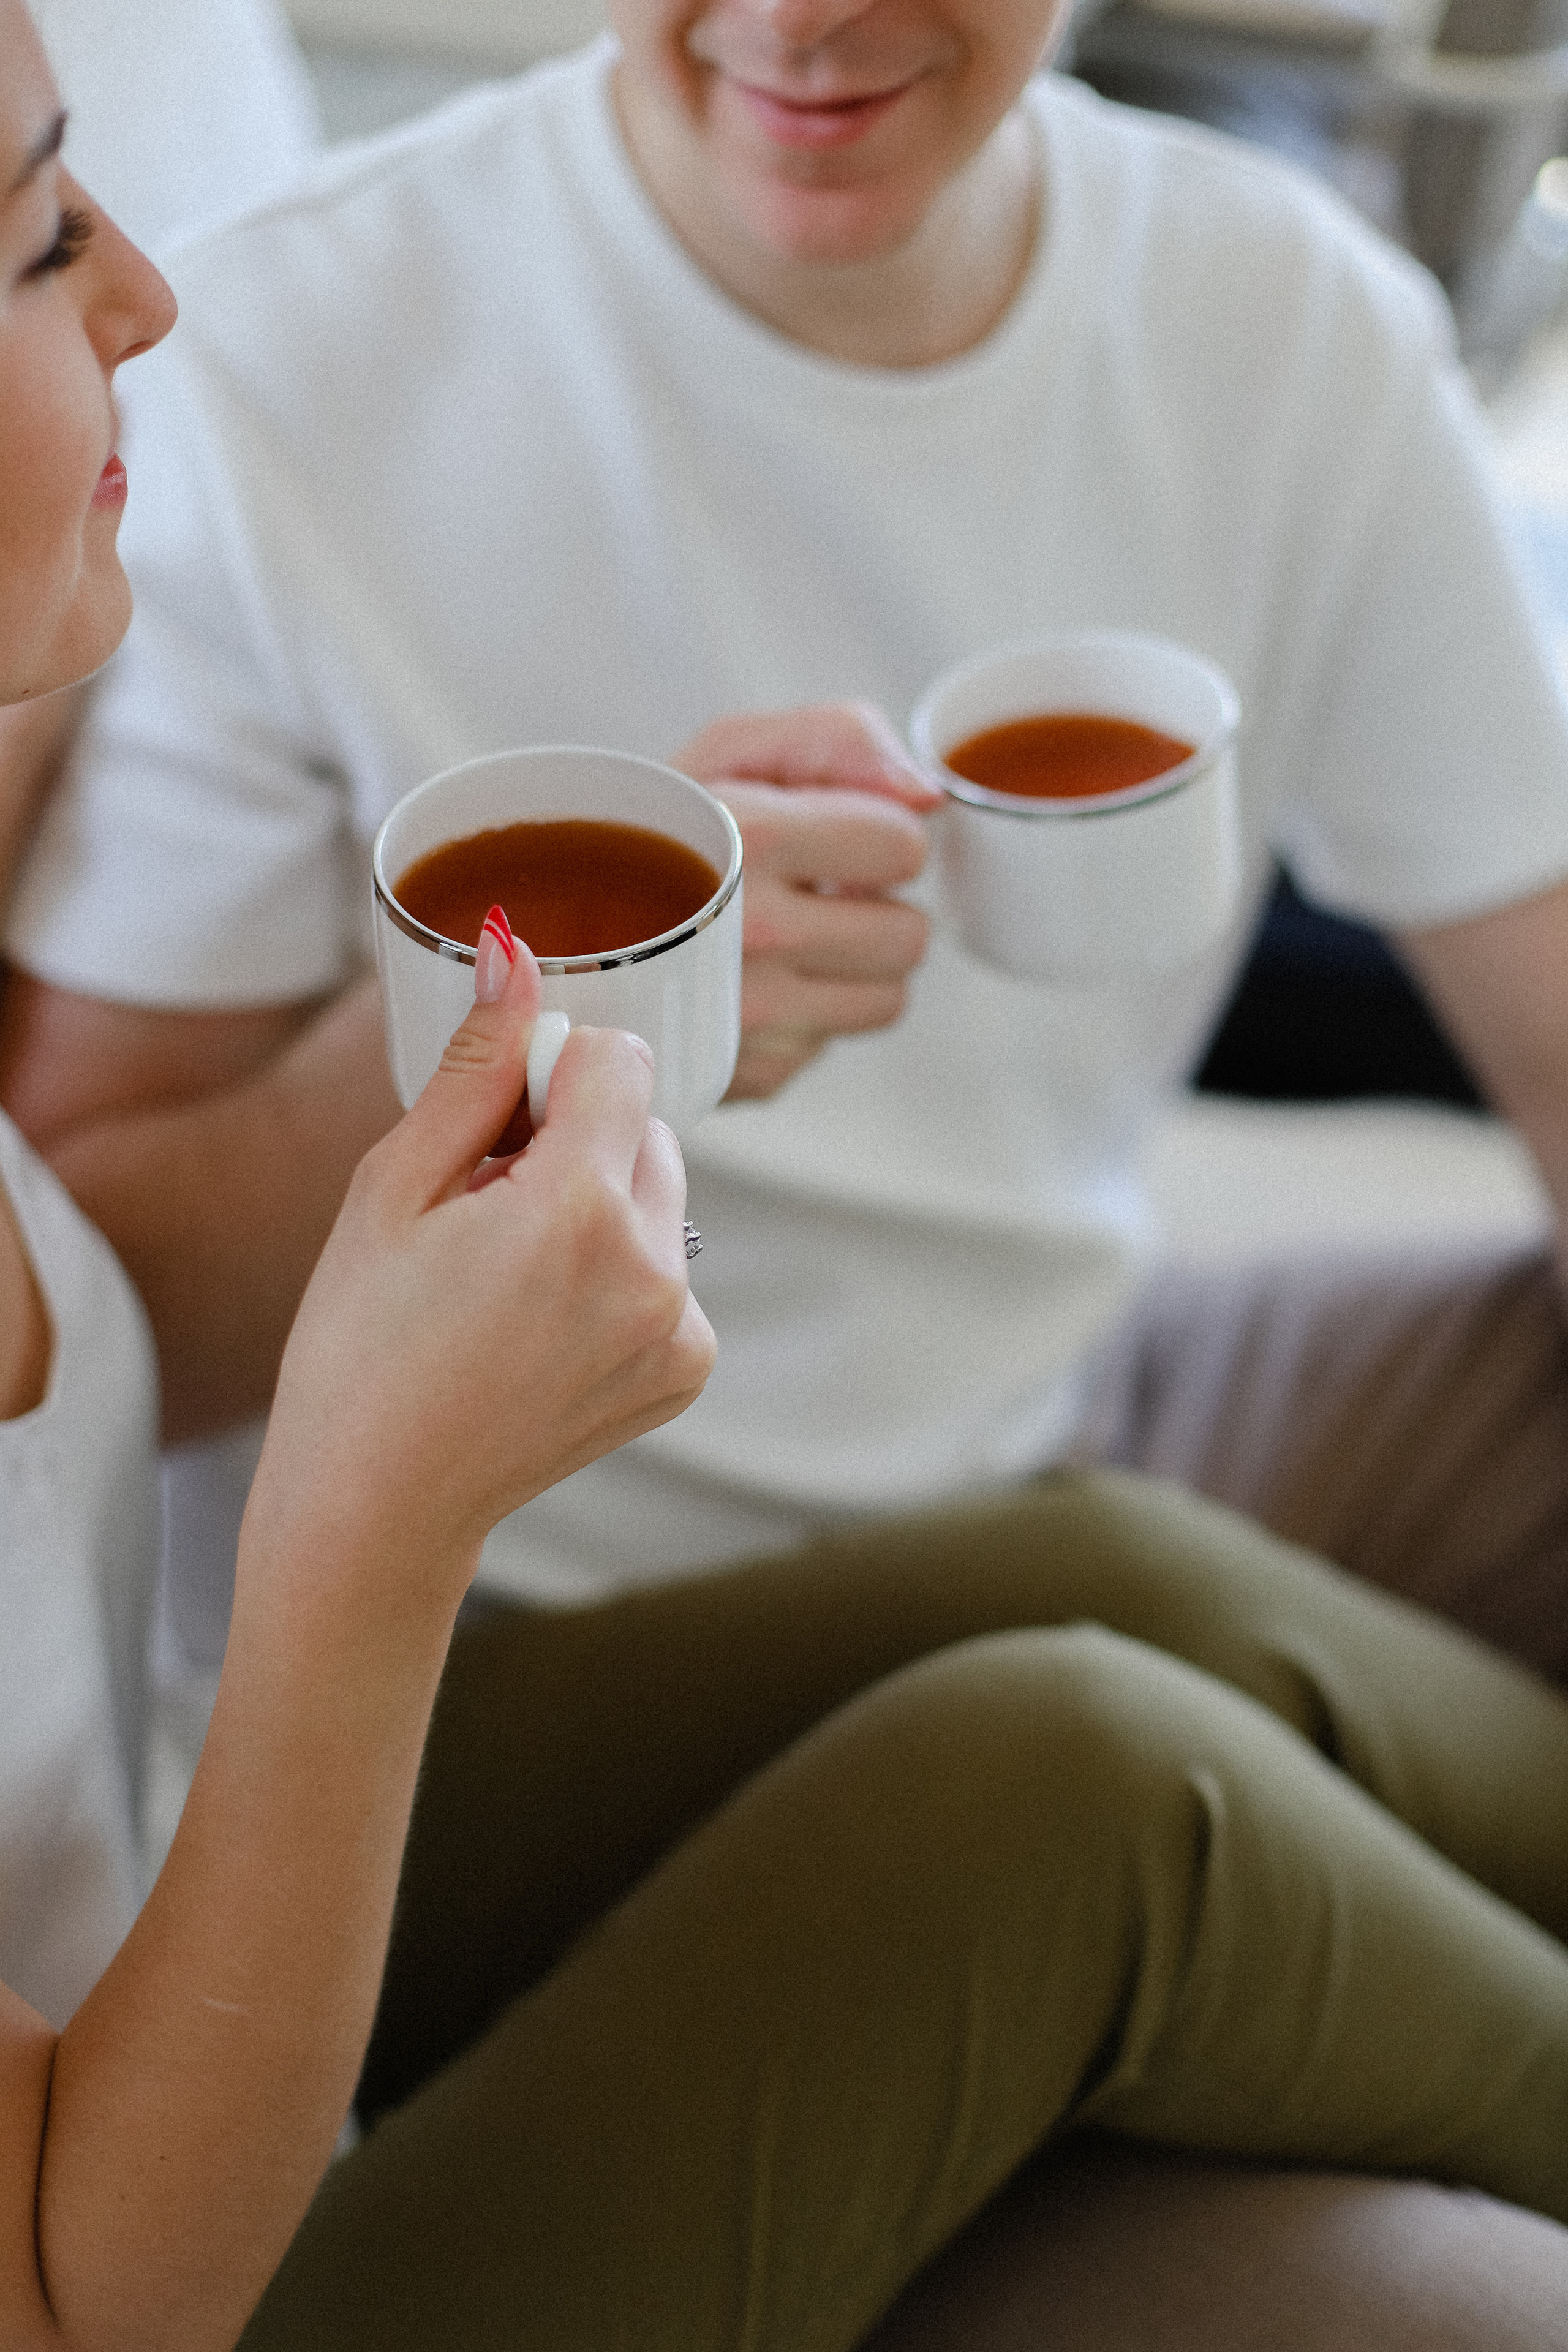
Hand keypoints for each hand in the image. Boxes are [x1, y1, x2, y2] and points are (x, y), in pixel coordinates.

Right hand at [243, 941, 714, 1611]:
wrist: (378, 1501)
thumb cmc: (361, 1344)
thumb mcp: (395, 1187)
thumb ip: (476, 1068)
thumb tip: (515, 952)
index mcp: (579, 1211)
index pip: (619, 1059)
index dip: (552, 1074)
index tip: (494, 1124)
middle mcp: (653, 1269)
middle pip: (646, 1128)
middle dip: (577, 1143)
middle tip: (485, 1210)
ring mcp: (679, 1328)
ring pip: (660, 1198)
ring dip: (601, 1207)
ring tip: (509, 1274)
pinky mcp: (686, 1368)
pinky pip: (669, 1270)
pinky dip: (619, 1273)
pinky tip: (540, 1319)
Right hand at [676, 703, 941, 1099]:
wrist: (537, 931)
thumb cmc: (648, 829)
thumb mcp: (728, 749)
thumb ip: (839, 740)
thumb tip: (926, 796)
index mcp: (751, 842)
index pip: (902, 848)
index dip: (878, 835)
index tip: (832, 837)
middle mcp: (752, 939)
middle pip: (910, 938)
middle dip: (876, 908)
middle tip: (819, 893)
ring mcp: (744, 1020)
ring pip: (886, 1002)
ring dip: (854, 969)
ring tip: (792, 938)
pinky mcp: (739, 1075)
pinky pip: (824, 1046)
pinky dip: (801, 1017)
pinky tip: (748, 983)